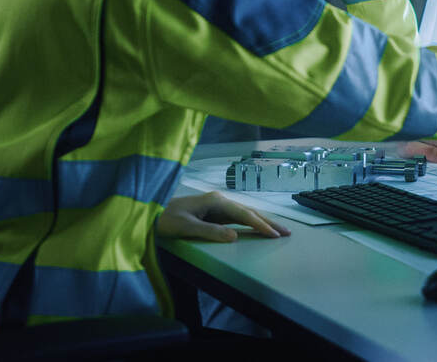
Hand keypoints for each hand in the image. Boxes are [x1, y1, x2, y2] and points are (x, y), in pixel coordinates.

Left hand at [156, 192, 290, 241]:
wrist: (149, 212)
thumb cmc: (164, 219)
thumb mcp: (185, 227)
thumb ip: (210, 231)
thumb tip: (235, 236)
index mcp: (215, 201)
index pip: (243, 214)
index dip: (260, 225)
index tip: (274, 235)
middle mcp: (219, 201)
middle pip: (249, 212)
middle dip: (268, 222)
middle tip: (287, 233)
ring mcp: (217, 206)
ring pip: (245, 214)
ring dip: (262, 222)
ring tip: (278, 231)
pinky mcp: (214, 213)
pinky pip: (237, 219)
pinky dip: (251, 223)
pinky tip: (258, 228)